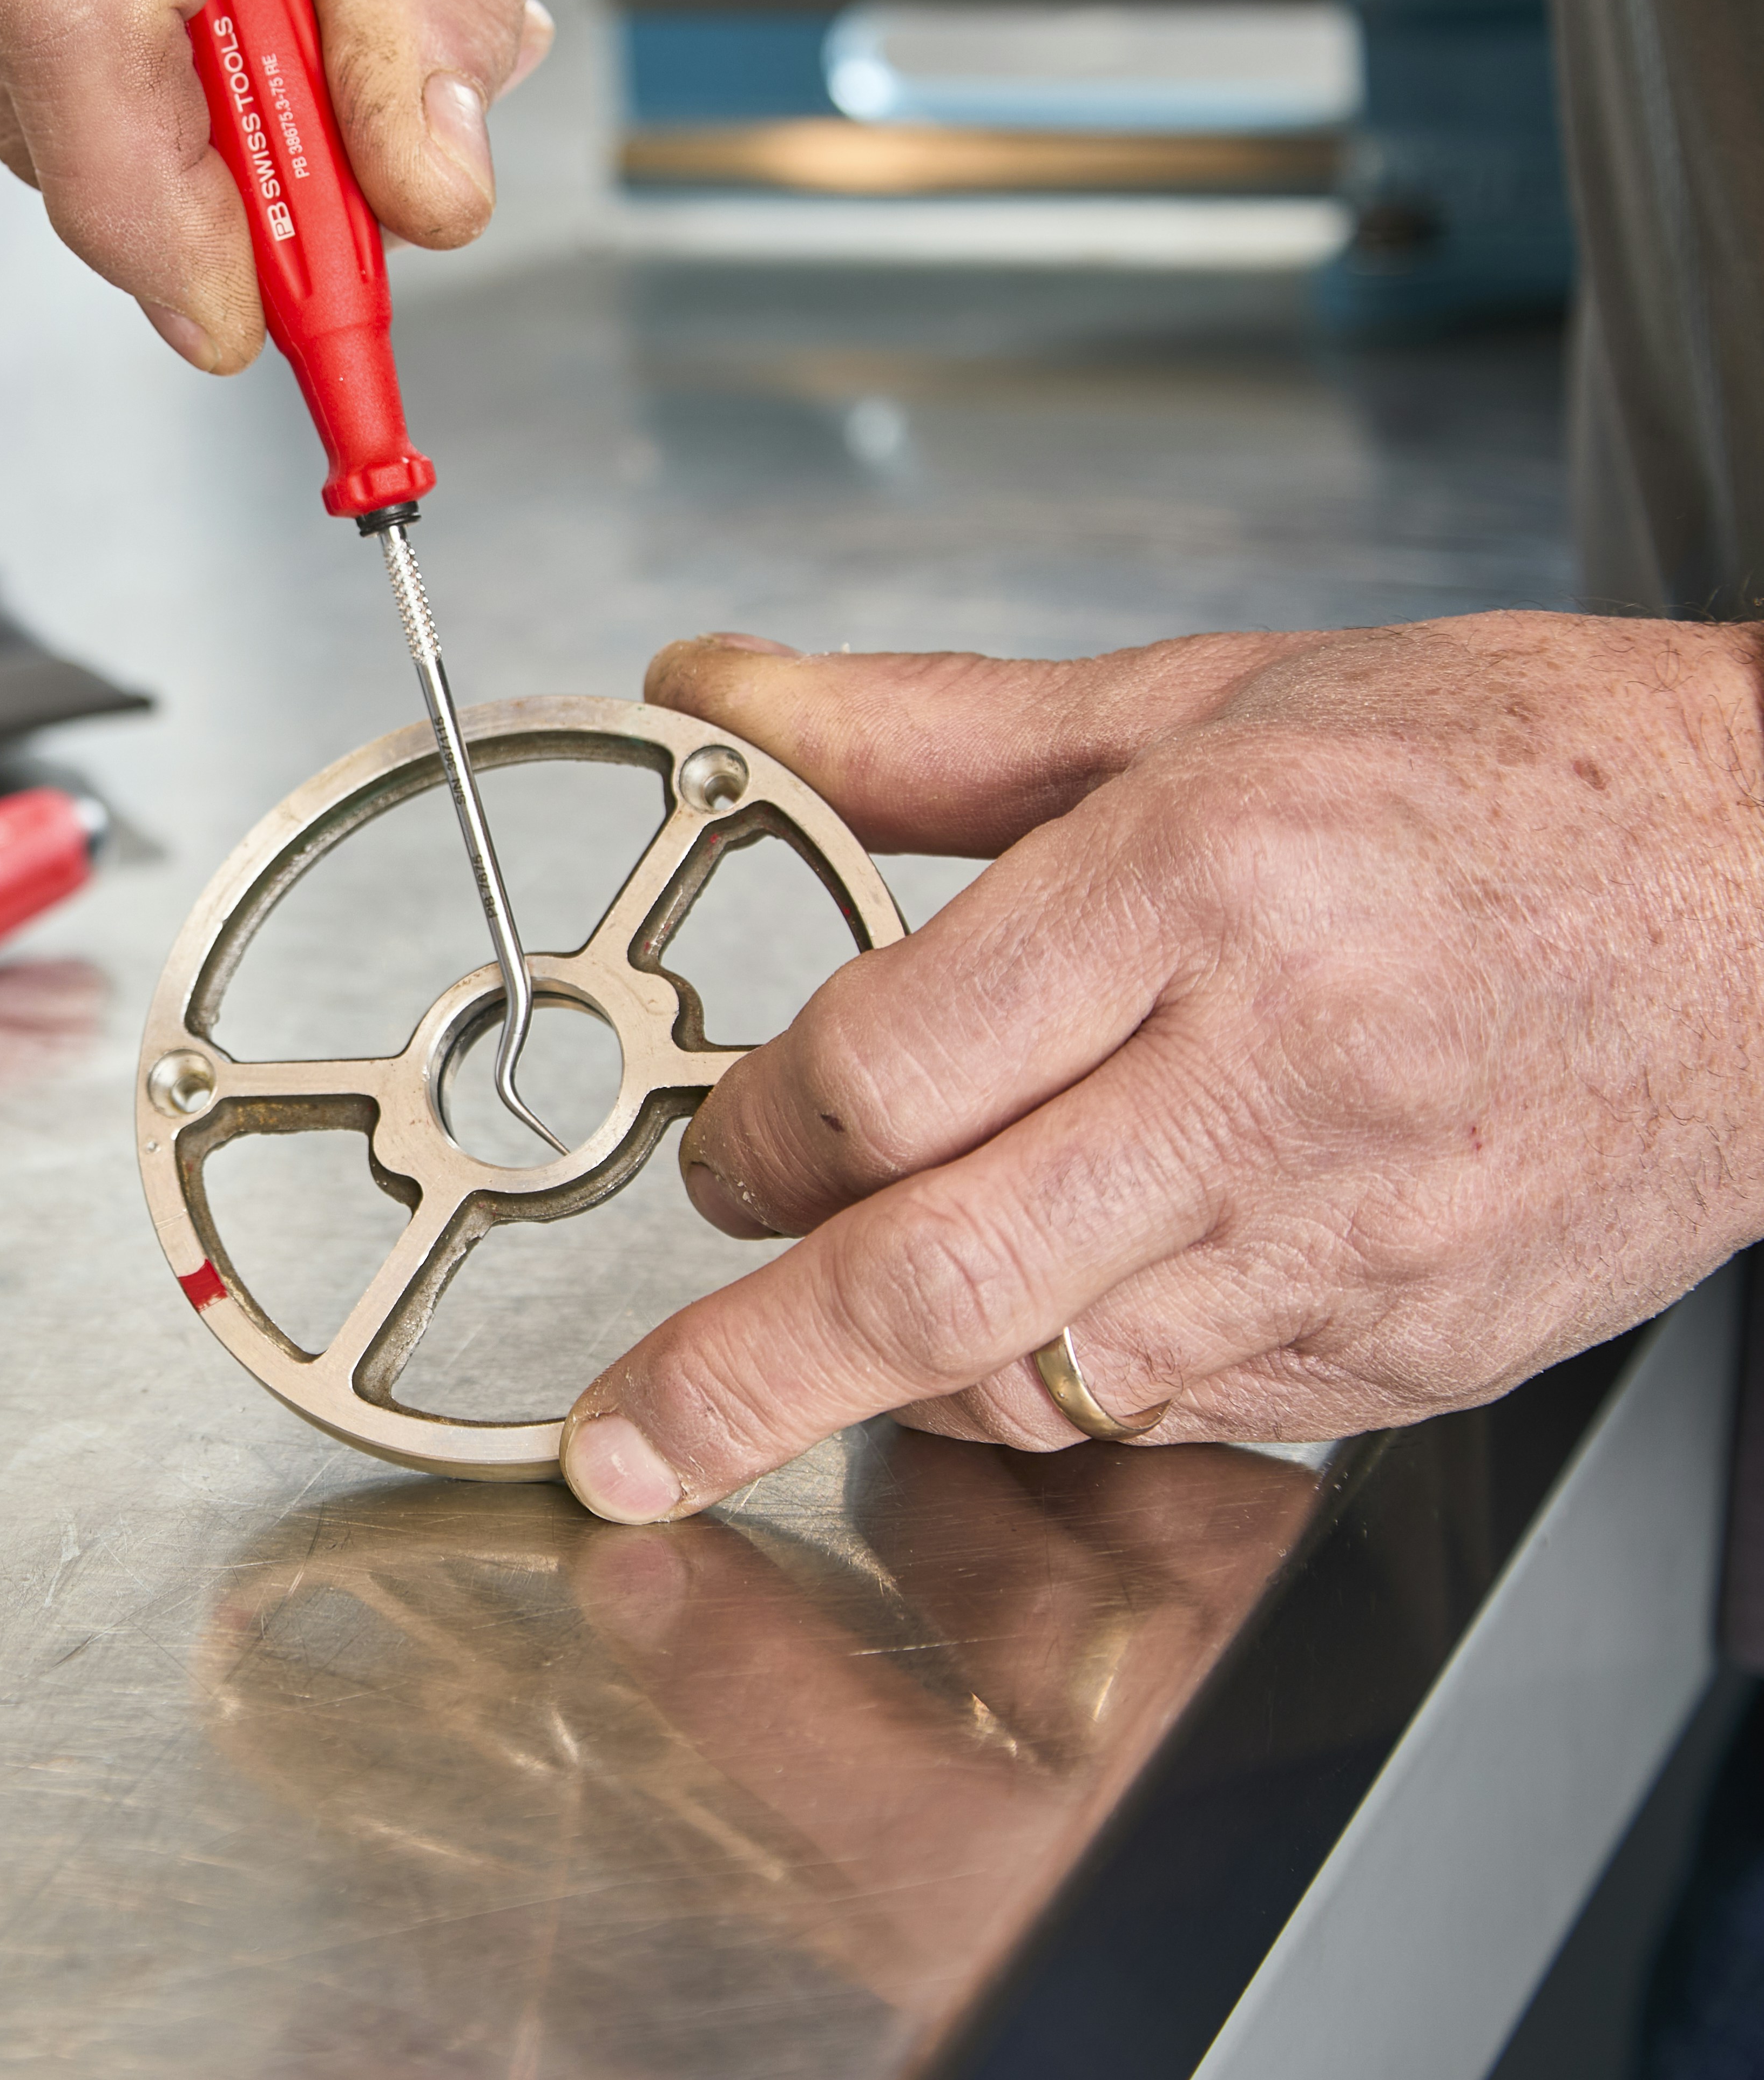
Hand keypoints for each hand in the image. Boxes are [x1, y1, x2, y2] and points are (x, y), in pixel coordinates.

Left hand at [559, 614, 1763, 1522]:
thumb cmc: (1514, 778)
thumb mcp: (1203, 696)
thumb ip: (927, 728)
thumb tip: (722, 694)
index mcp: (1209, 886)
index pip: (891, 1070)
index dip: (761, 1132)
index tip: (721, 1145)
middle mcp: (1276, 1077)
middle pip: (933, 1279)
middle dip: (737, 1381)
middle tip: (622, 1440)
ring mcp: (1352, 1237)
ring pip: (1040, 1379)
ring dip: (893, 1381)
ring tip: (821, 1342)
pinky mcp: (1410, 1348)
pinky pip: (1174, 1411)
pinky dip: (1063, 1385)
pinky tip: (1031, 1318)